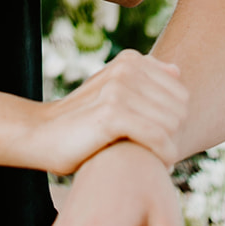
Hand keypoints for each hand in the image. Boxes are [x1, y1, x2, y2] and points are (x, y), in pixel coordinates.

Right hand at [28, 50, 186, 177]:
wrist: (43, 135)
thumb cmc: (84, 121)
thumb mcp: (113, 93)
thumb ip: (144, 80)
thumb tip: (176, 70)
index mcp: (130, 60)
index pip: (181, 93)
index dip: (175, 120)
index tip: (159, 137)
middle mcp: (126, 68)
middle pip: (180, 108)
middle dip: (174, 135)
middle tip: (156, 152)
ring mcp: (118, 88)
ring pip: (172, 124)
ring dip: (168, 148)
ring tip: (154, 159)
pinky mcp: (112, 113)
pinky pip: (158, 137)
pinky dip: (163, 156)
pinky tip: (156, 165)